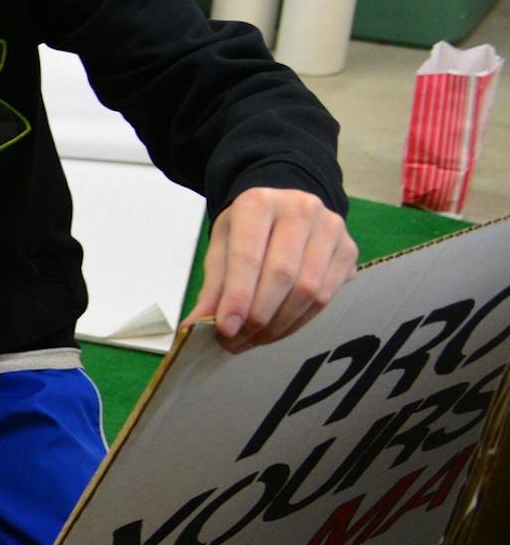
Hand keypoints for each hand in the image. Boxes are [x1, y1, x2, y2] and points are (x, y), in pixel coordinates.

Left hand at [186, 187, 358, 353]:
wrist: (283, 210)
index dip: (237, 297)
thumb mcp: (221, 249)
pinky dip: (300, 320)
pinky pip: (327, 296)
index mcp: (258, 202)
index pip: (248, 256)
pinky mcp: (349, 249)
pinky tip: (279, 329)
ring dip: (280, 324)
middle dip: (258, 316)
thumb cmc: (246, 230)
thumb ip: (213, 287)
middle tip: (236, 342)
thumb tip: (195, 327)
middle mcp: (300, 209)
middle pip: (282, 275)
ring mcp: (330, 228)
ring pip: (309, 290)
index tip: (225, 329)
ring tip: (254, 339)